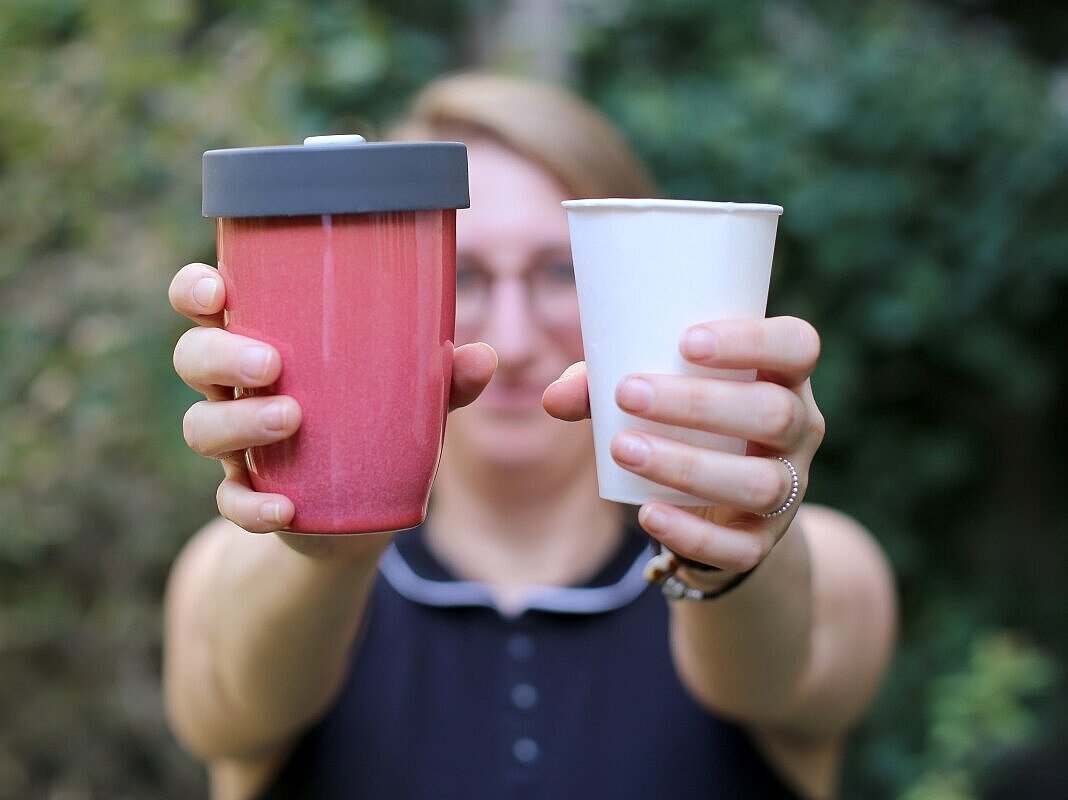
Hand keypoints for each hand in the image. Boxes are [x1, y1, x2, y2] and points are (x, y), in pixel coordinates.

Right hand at [170, 263, 496, 536]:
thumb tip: (484, 356)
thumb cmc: (377, 424)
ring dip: (239, 422)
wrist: (362, 511)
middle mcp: (237, 387)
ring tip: (293, 420)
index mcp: (263, 340)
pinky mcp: (248, 495)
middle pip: (194, 358)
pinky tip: (285, 509)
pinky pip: (229, 501)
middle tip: (272, 364)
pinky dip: (252, 506)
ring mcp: (237, 444)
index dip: (195, 290)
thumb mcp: (412, 398)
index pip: (206, 304)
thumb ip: (443, 379)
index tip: (217, 288)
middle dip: (223, 355)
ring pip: (201, 426)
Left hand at [543, 317, 824, 573]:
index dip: (752, 340)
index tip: (686, 341)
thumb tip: (555, 398)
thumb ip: (601, 387)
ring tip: (625, 449)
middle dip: (698, 403)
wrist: (713, 509)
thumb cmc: (679, 424)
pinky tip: (648, 514)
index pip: (797, 346)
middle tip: (628, 393)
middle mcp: (800, 430)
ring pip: (760, 482)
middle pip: (774, 413)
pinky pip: (741, 546)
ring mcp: (788, 489)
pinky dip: (692, 533)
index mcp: (782, 377)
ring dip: (688, 466)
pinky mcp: (763, 541)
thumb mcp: (650, 396)